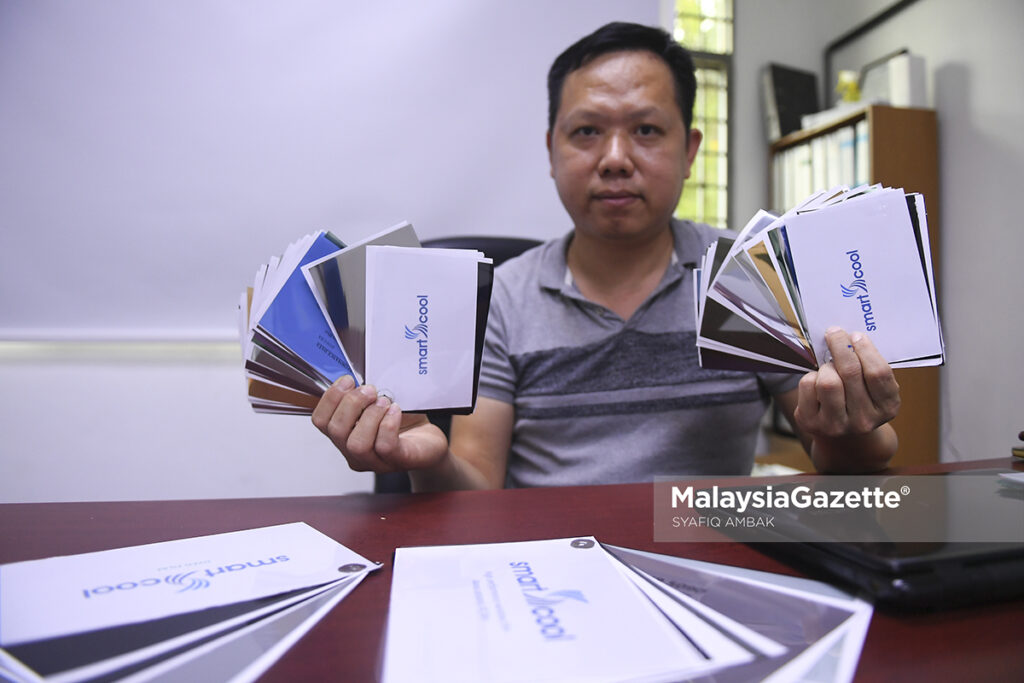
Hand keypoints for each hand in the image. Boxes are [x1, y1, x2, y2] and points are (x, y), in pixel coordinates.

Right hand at [311, 375, 448, 472]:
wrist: (430, 444)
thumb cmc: (402, 423)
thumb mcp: (378, 404)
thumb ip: (362, 395)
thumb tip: (355, 376)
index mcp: (344, 437)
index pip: (321, 421)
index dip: (330, 398)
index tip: (348, 380)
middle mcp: (355, 453)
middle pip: (337, 431)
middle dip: (352, 403)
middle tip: (370, 389)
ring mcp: (376, 461)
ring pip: (357, 444)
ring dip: (370, 416)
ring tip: (385, 401)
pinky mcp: (398, 461)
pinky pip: (385, 446)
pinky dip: (388, 424)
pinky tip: (396, 411)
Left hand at [794, 327, 900, 440]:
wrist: (842, 435)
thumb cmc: (859, 399)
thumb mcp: (874, 388)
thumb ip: (868, 366)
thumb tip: (848, 336)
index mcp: (887, 408)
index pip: (878, 373)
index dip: (866, 350)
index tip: (856, 336)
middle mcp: (864, 420)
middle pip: (851, 373)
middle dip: (841, 347)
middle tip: (835, 332)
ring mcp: (836, 425)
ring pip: (827, 381)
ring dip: (827, 366)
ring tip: (830, 366)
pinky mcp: (811, 423)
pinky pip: (807, 386)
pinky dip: (811, 376)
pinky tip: (817, 380)